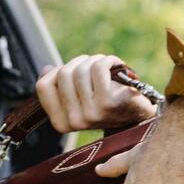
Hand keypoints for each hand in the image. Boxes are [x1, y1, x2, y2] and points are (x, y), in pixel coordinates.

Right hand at [35, 54, 157, 132]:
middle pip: (63, 74)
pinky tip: (116, 66)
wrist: (140, 114)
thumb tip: (46, 70)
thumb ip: (61, 87)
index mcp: (61, 123)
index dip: (57, 72)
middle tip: (93, 67)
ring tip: (105, 68)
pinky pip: (98, 68)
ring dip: (95, 61)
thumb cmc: (108, 104)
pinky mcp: (109, 102)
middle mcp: (74, 121)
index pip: (43, 86)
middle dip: (79, 63)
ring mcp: (91, 113)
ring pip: (81, 69)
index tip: (73, 73)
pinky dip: (108, 60)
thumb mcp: (79, 98)